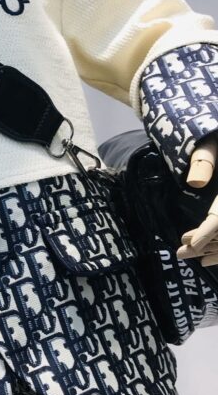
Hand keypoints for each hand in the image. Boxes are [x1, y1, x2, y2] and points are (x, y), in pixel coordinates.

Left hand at [176, 134, 217, 267]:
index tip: (191, 244)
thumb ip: (204, 158)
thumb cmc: (215, 137)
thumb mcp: (210, 142)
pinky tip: (205, 257)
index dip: (207, 231)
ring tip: (185, 253)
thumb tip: (195, 182)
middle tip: (180, 252)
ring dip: (211, 248)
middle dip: (206, 244)